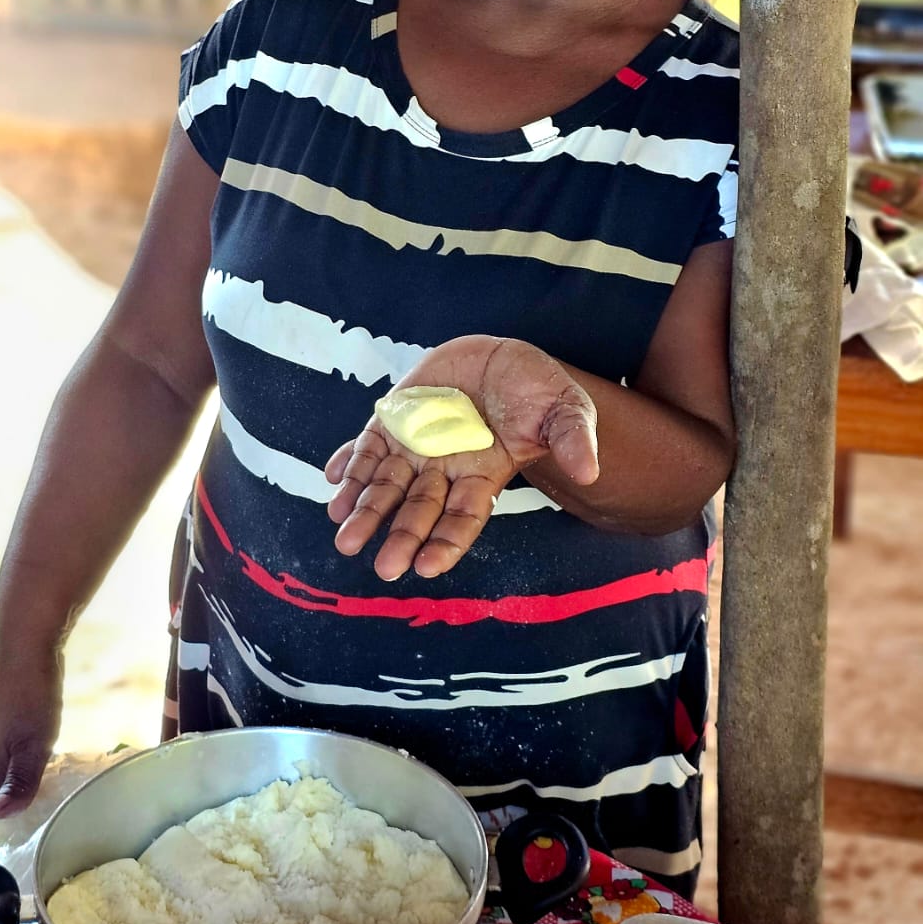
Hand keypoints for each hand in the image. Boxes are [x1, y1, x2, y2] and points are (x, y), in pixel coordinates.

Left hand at [325, 336, 598, 581]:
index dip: (445, 542)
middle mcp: (444, 468)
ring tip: (344, 533)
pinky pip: (367, 445)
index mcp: (484, 475)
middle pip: (418, 508)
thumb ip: (573, 440)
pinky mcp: (395, 417)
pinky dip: (349, 463)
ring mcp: (416, 444)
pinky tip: (333, 479)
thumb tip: (589, 470)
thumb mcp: (565, 410)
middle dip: (400, 536)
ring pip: (384, 483)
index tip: (426, 567)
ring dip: (364, 508)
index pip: (462, 518)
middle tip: (382, 567)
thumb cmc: (538, 391)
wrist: (504, 355)